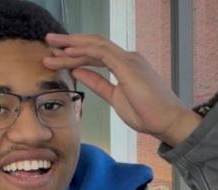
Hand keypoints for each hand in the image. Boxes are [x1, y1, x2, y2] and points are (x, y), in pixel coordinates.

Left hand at [43, 32, 201, 145]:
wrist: (168, 121)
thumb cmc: (147, 113)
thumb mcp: (115, 98)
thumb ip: (98, 84)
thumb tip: (78, 73)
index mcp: (124, 65)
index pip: (95, 54)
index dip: (75, 53)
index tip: (56, 55)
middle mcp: (126, 57)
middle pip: (92, 44)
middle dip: (69, 42)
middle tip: (49, 41)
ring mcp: (128, 59)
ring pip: (94, 45)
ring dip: (71, 45)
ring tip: (52, 46)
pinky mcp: (127, 65)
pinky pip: (101, 53)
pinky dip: (83, 51)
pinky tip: (68, 53)